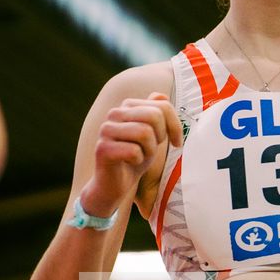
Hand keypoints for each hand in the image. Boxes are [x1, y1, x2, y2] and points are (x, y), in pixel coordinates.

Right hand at [82, 92, 181, 215]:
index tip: (176, 142)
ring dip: (149, 150)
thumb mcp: (152, 135)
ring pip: (144, 132)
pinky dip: (138, 161)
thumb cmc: (135, 158)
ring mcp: (106, 130)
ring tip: (140, 156)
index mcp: (127, 106)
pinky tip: (129, 163)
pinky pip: (133, 151)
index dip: (175, 125)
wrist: (114, 185)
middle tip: (152, 150)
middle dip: (160, 138)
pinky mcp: (103, 148)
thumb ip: (156, 113)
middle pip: (154, 116)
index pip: (162, 105)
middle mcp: (114, 113)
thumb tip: (160, 95)